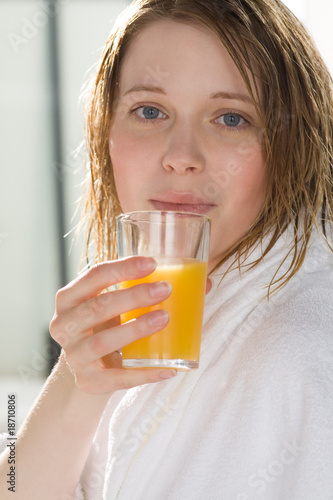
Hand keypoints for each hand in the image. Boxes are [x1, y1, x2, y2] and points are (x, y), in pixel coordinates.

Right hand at [49, 256, 175, 393]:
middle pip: (97, 308)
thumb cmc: (106, 325)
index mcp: (69, 298)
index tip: (152, 263)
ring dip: (135, 329)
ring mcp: (75, 356)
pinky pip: (119, 378)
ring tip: (165, 318)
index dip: (122, 268)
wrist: (87, 367)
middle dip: (133, 296)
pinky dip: (145, 374)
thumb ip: (148, 289)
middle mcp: (64, 325)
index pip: (93, 277)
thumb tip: (205, 282)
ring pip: (103, 342)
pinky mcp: (90, 381)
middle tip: (165, 289)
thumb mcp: (116, 304)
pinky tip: (170, 368)